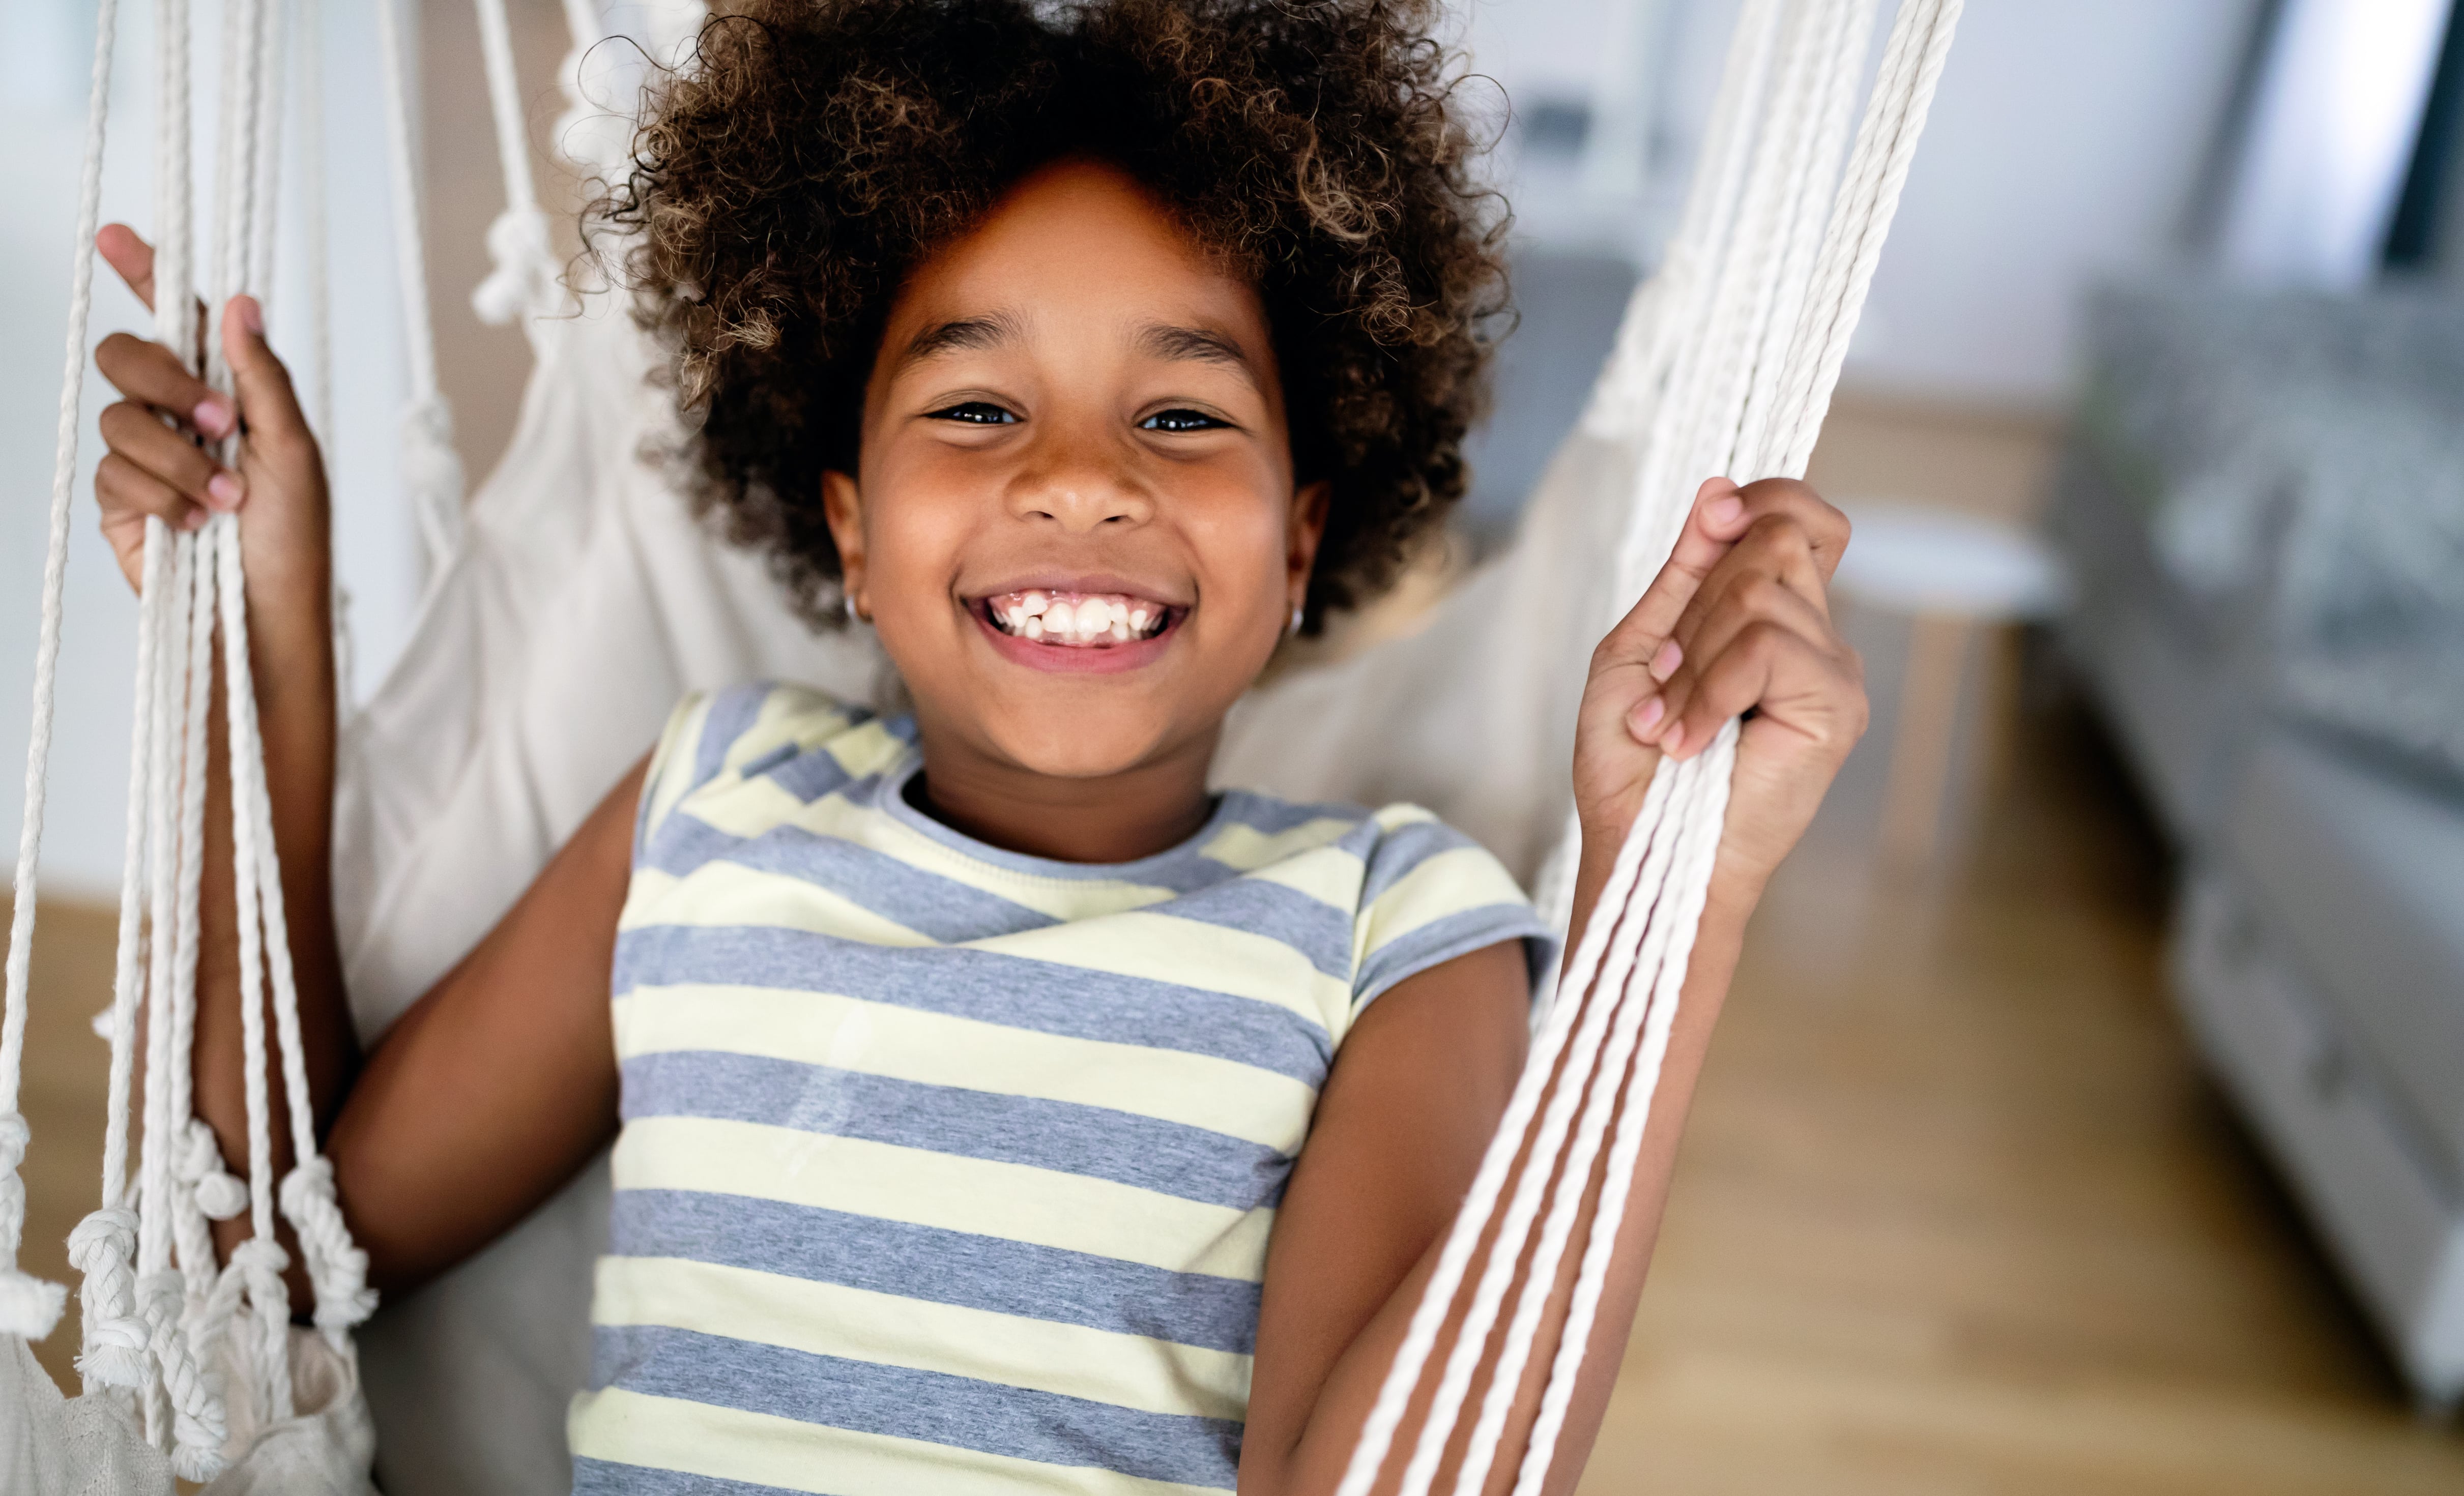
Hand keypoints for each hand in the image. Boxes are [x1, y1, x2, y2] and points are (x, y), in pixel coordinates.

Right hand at [91, 223, 329, 638]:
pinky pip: (113, 471)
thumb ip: (262, 377)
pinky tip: (196, 526)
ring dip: (179, 460)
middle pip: (128, 355)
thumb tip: (240, 302)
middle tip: (219, 422)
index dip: (144, 274)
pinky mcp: (120, 501)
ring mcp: (145, 456)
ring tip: (226, 500)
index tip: (116, 236)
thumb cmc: (294, 536)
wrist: (266, 611)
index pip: (177, 321)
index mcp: (226, 392)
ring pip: (119, 416)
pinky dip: (162, 497)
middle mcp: (179, 416)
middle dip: (169, 383)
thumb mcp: (292, 448)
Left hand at [1572, 476, 1866, 901]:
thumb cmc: (1635, 765)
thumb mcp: (1641, 649)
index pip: (1803, 519)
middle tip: (1665, 681)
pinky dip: (1707, 691)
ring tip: (1670, 722)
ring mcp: (1836, 671)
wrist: (1641, 849)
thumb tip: (1717, 491)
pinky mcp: (1838, 707)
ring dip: (1690, 660)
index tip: (1713, 521)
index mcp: (1776, 619)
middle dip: (1695, 605)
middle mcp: (1817, 637)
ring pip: (1759, 593)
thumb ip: (1685, 574)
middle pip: (1773, 541)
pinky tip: (1687, 739)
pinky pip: (1765, 647)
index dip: (1763, 500)